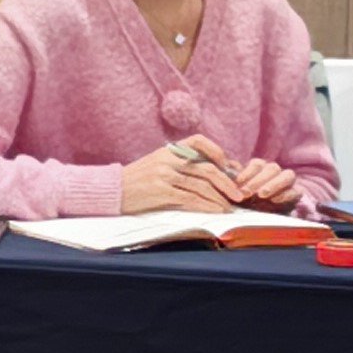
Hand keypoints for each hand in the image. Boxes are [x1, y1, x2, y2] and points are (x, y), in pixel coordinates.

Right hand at [120, 138, 240, 214]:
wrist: (112, 191)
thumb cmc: (138, 180)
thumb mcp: (158, 164)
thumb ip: (182, 165)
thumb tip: (215, 172)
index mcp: (169, 150)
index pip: (199, 141)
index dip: (217, 152)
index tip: (229, 166)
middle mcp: (167, 159)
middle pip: (206, 168)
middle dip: (227, 182)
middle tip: (240, 194)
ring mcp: (163, 174)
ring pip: (201, 185)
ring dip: (219, 198)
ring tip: (230, 206)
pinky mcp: (160, 191)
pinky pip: (190, 198)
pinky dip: (206, 205)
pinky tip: (216, 210)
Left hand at [224, 158, 302, 210]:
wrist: (262, 214)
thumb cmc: (245, 200)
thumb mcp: (235, 190)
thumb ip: (231, 180)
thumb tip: (224, 168)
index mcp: (260, 168)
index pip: (257, 164)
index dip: (247, 172)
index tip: (238, 183)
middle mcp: (275, 172)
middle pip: (272, 168)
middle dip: (258, 180)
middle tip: (246, 192)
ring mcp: (287, 182)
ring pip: (287, 175)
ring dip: (274, 184)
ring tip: (262, 194)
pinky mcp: (296, 193)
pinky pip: (296, 190)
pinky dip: (286, 194)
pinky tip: (275, 200)